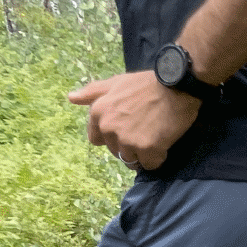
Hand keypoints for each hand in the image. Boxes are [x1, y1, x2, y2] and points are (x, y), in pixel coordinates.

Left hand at [68, 71, 201, 170]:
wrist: (176, 86)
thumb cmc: (147, 83)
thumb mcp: (116, 82)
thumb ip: (92, 92)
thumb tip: (71, 98)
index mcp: (98, 112)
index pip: (96, 139)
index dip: (111, 137)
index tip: (126, 129)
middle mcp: (108, 128)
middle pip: (116, 151)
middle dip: (128, 145)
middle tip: (145, 130)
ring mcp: (127, 140)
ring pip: (132, 160)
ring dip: (143, 154)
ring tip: (155, 136)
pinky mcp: (147, 149)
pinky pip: (150, 164)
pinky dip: (158, 157)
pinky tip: (163, 142)